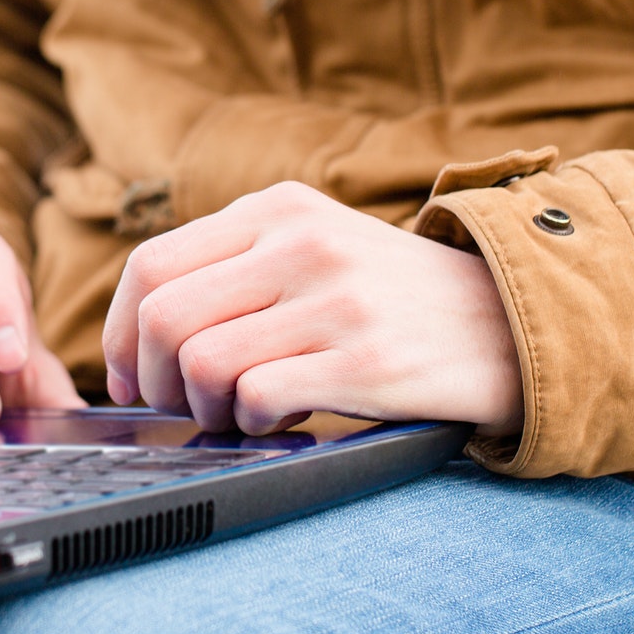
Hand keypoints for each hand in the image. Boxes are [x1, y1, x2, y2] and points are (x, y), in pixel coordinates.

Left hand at [102, 182, 524, 435]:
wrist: (513, 323)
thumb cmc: (396, 302)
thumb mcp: (318, 248)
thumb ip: (237, 269)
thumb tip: (136, 341)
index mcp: (278, 208)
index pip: (150, 264)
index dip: (119, 333)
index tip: (132, 378)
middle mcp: (301, 242)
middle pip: (161, 316)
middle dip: (155, 381)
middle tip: (186, 408)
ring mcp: (334, 298)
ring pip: (202, 361)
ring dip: (207, 409)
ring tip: (246, 413)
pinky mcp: (364, 358)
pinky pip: (258, 398)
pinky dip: (254, 425)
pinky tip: (289, 421)